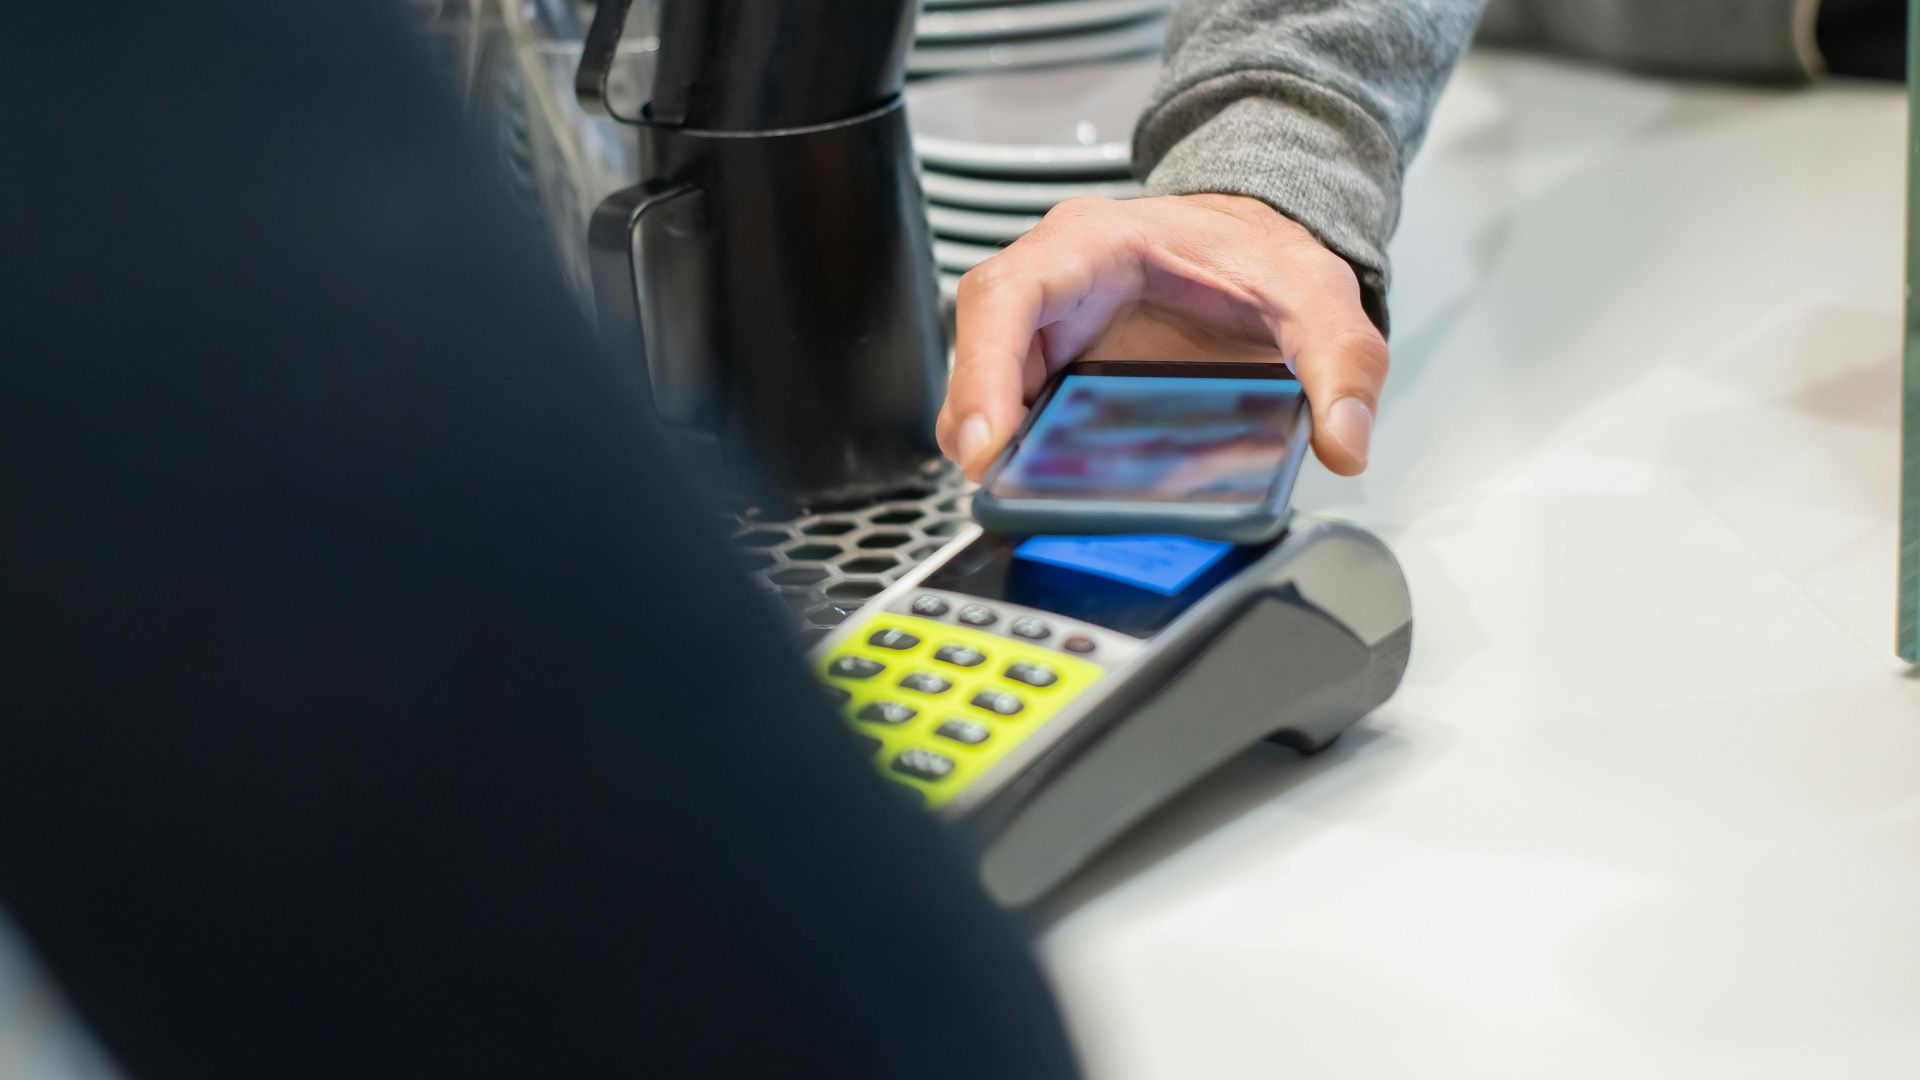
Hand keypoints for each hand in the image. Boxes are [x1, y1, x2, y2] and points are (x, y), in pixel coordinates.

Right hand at [936, 193, 1387, 479]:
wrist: (1254, 245)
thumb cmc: (1258, 257)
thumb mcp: (1317, 294)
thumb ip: (1342, 363)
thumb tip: (1344, 441)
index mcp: (1096, 243)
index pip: (1009, 293)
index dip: (986, 367)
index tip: (987, 436)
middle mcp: (1055, 280)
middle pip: (980, 344)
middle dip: (975, 416)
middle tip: (992, 484)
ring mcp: (1047, 328)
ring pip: (987, 384)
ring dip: (992, 442)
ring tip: (1015, 497)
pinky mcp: (1055, 369)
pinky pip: (1016, 411)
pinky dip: (1020, 452)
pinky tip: (1042, 487)